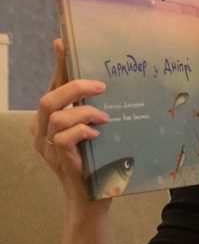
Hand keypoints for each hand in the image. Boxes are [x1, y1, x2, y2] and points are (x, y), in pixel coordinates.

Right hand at [30, 39, 109, 203]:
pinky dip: (82, 131)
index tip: (62, 43)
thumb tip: (110, 87)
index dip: (58, 66)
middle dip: (75, 87)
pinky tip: (97, 135)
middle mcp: (42, 132)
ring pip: (56, 116)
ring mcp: (48, 148)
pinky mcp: (60, 161)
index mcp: (49, 121)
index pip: (53, 88)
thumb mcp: (97, 131)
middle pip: (49, 99)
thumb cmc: (98, 163)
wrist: (93, 200)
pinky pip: (63, 138)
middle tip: (100, 86)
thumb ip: (95, 111)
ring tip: (105, 117)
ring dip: (84, 111)